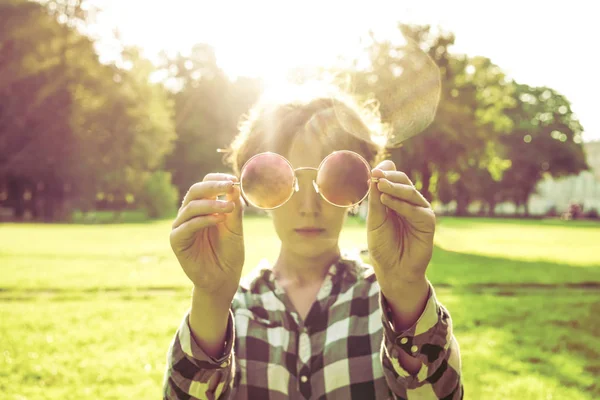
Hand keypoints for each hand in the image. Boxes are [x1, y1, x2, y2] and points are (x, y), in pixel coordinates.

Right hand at [170, 173, 244, 300]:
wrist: (223, 278)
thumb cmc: (229, 252)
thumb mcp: (235, 228)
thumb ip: (234, 208)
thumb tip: (235, 186)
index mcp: (204, 206)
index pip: (205, 185)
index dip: (217, 179)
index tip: (234, 180)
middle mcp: (190, 213)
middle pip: (195, 191)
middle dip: (213, 187)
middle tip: (230, 186)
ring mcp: (181, 226)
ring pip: (191, 206)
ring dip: (212, 204)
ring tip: (229, 208)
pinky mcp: (177, 240)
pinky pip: (187, 226)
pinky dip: (203, 220)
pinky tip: (219, 220)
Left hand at [366, 160, 434, 295]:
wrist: (393, 269)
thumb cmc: (382, 245)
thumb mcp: (375, 220)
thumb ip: (376, 199)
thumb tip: (375, 173)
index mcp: (395, 200)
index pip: (392, 180)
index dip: (383, 174)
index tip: (371, 171)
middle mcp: (409, 203)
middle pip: (403, 182)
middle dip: (389, 178)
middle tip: (376, 176)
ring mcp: (419, 211)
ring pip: (410, 193)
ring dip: (395, 188)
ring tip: (380, 186)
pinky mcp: (428, 223)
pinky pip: (417, 210)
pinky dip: (402, 205)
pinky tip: (388, 201)